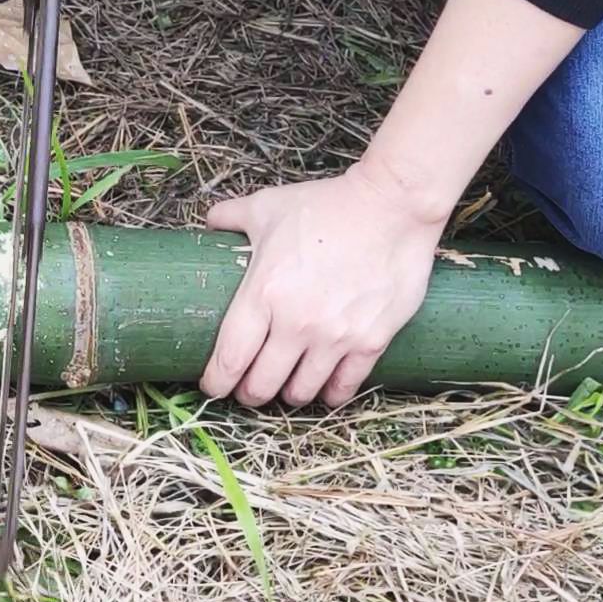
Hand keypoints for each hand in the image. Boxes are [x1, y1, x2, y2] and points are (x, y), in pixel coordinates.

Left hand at [199, 162, 448, 406]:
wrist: (392, 207)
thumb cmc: (327, 206)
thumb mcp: (268, 207)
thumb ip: (231, 216)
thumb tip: (210, 221)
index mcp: (263, 294)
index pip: (229, 359)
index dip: (216, 382)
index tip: (213, 386)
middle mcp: (296, 324)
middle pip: (262, 385)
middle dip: (250, 393)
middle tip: (248, 390)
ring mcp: (335, 336)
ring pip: (301, 392)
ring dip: (289, 395)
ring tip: (286, 387)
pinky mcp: (371, 341)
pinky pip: (344, 386)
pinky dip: (330, 394)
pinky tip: (324, 389)